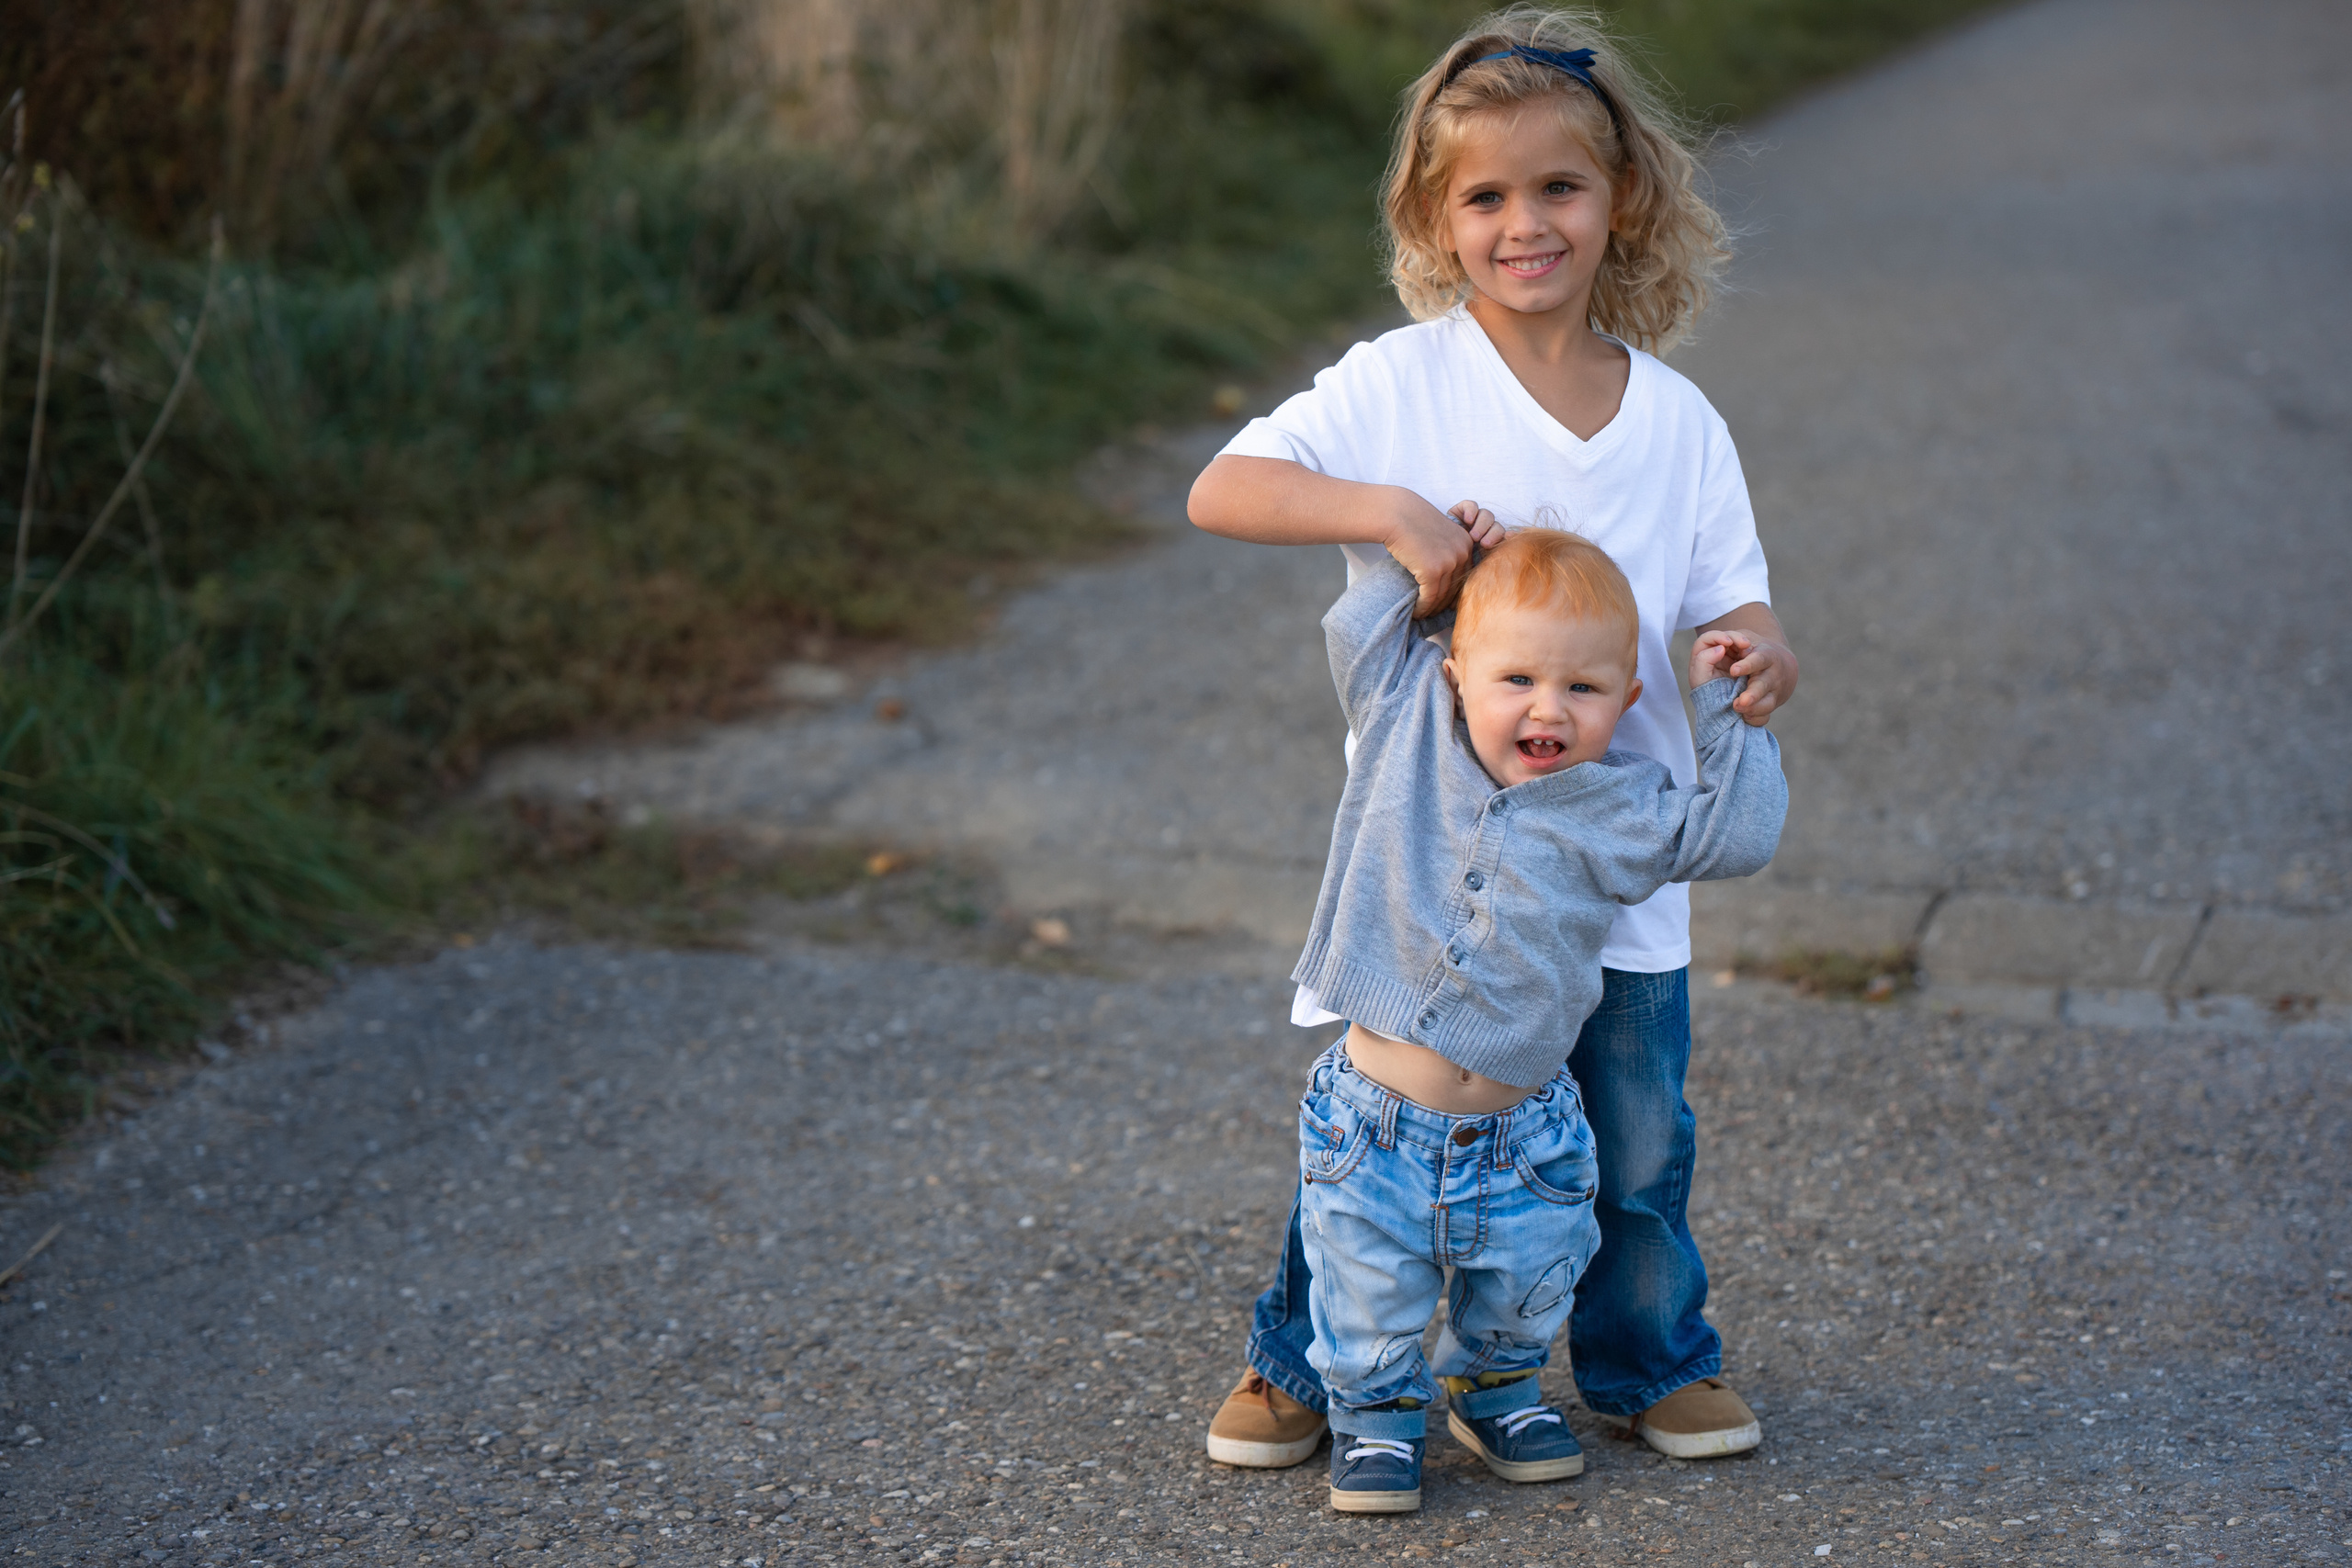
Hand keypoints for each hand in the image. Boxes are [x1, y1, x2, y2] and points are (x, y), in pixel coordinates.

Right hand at [1385, 494, 1504, 615]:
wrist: (1396, 514)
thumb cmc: (1411, 523)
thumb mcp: (1437, 534)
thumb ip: (1446, 550)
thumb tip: (1444, 575)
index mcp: (1466, 543)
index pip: (1463, 576)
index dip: (1452, 592)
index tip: (1442, 602)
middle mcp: (1462, 553)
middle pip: (1455, 588)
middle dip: (1443, 604)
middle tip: (1432, 613)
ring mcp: (1448, 562)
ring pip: (1442, 596)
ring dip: (1431, 609)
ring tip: (1422, 614)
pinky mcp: (1432, 570)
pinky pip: (1429, 597)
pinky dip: (1423, 608)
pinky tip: (1416, 611)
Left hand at [1689, 628, 1797, 721]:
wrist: (1777, 668)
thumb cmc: (1747, 652)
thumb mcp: (1740, 641)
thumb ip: (1725, 642)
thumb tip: (1718, 650)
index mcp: (1765, 655)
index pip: (1759, 660)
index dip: (1748, 665)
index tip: (1734, 671)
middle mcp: (1772, 675)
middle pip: (1764, 685)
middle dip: (1753, 694)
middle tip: (1741, 701)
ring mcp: (1773, 692)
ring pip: (1767, 704)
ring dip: (1753, 709)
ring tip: (1738, 710)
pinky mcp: (1770, 705)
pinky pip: (1764, 716)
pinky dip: (1755, 719)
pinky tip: (1744, 719)